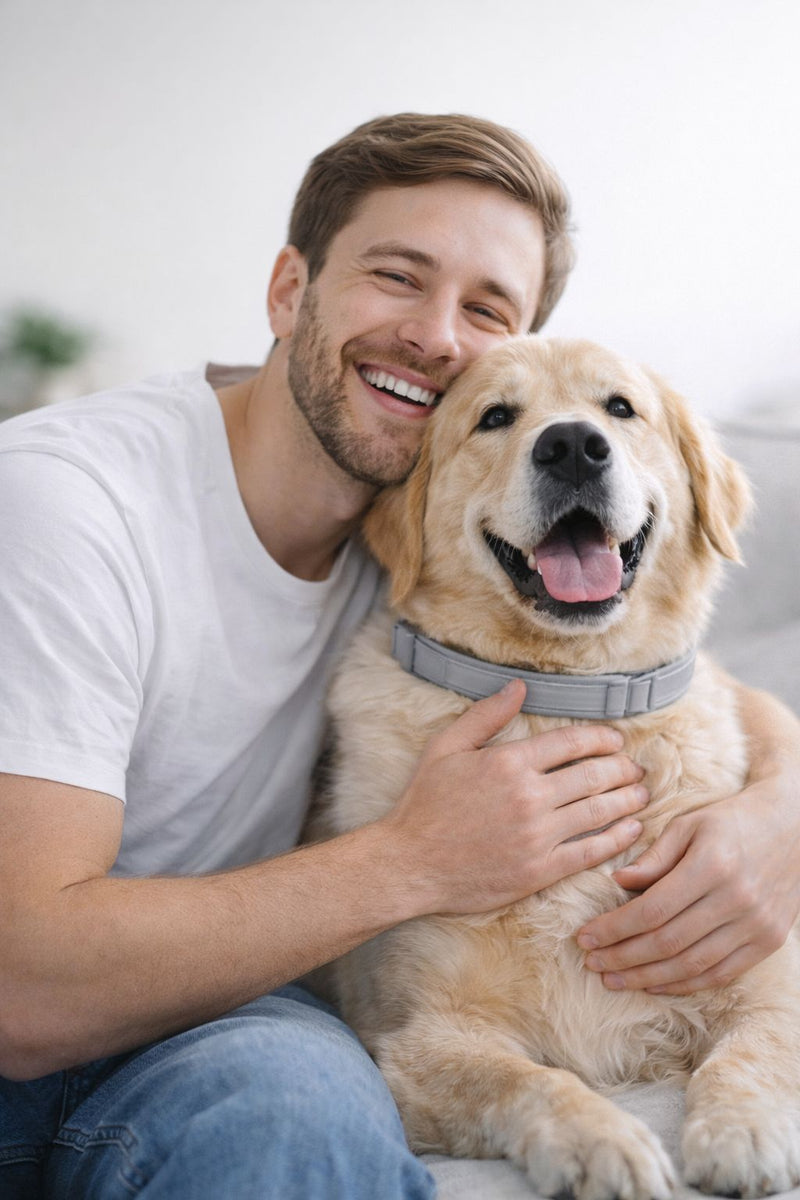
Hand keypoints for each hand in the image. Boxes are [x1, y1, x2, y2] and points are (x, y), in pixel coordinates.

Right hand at [385, 679, 647, 915]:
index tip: (616, 741)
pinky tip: (631, 831)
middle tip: (637, 769)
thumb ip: (485, 716)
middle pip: (593, 776)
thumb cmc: (424, 805)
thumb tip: (518, 687)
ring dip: (628, 800)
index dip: (601, 739)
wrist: (410, 864)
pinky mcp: (541, 870)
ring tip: (642, 794)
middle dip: (622, 769)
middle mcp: (530, 796)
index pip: (571, 743)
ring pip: (599, 812)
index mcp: (509, 762)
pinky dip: (617, 839)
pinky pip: (590, 851)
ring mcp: (538, 835)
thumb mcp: (445, 748)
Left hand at [577, 774, 799, 993]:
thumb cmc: (732, 820)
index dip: (614, 928)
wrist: (794, 826)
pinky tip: (655, 984)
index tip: (585, 937)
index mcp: (712, 864)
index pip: (652, 909)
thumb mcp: (689, 824)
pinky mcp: (769, 941)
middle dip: (623, 958)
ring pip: (692, 965)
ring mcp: (757, 925)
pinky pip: (720, 973)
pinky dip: (684, 983)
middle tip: (592, 963)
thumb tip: (618, 882)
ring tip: (614, 980)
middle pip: (668, 942)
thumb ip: (654, 856)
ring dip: (647, 978)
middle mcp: (737, 899)